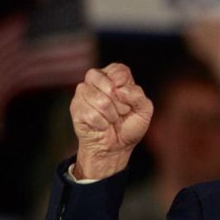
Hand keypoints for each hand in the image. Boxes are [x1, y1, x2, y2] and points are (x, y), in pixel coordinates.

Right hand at [69, 64, 153, 179]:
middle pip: (107, 83)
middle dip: (119, 103)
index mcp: (114, 76)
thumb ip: (138, 95)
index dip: (125, 87)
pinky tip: (102, 126)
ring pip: (100, 100)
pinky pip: (91, 114)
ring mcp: (84, 93)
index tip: (128, 101)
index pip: (118, 71)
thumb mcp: (144, 110)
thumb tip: (120, 89)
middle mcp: (96, 80)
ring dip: (111, 115)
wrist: (116, 148)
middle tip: (120, 112)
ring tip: (111, 120)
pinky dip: (102, 124)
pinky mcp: (75, 107)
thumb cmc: (129, 126)